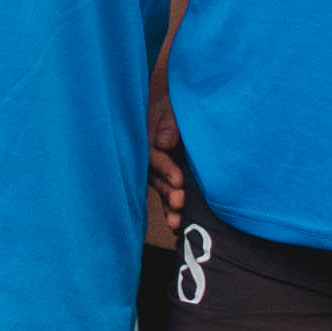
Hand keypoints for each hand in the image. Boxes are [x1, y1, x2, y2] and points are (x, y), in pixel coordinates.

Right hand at [143, 96, 192, 238]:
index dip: (165, 169)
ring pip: (161, 190)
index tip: (178, 180)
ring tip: (177, 223)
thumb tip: (164, 143)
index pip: (154, 157)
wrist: (183, 102)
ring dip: (169, 206)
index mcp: (148, 139)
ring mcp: (159, 170)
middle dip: (167, 192)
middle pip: (155, 178)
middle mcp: (150, 157)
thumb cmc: (176, 103)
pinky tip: (178, 227)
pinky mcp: (169, 179)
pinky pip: (168, 195)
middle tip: (179, 202)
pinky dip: (173, 210)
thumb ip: (170, 123)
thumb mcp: (173, 107)